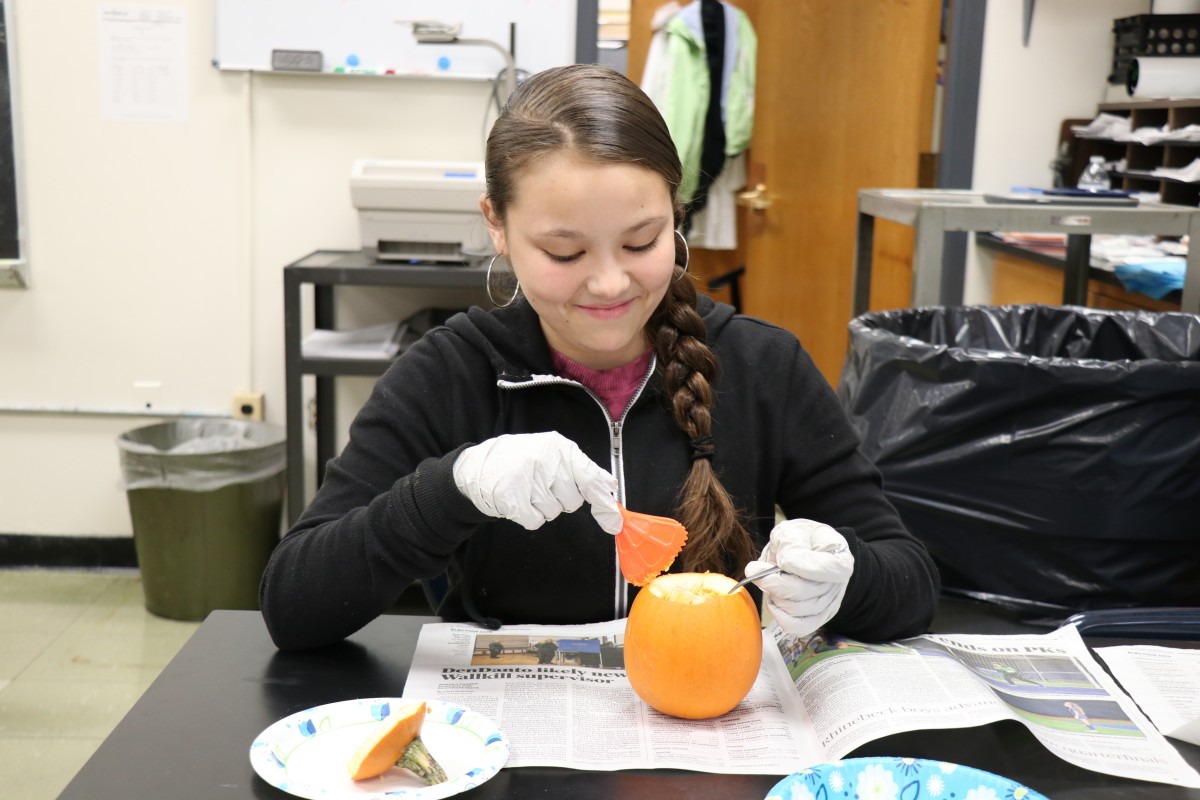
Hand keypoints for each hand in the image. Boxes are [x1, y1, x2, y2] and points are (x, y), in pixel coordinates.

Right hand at [453, 432, 621, 533]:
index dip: (605, 503)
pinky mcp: (510, 496)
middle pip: (572, 501)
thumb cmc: (522, 460)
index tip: (614, 522)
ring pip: (554, 512)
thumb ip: (583, 470)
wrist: (478, 465)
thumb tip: (610, 487)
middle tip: (542, 485)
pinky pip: (535, 521)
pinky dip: (529, 516)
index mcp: (560, 448)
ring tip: (527, 489)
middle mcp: (545, 460)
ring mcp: (526, 477)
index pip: (591, 478)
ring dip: (543, 507)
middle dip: (560, 498)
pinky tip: (518, 500)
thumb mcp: (554, 454)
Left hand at [746, 518, 853, 636]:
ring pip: (796, 610)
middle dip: (774, 581)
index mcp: (840, 558)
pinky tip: (773, 599)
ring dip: (774, 595)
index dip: (801, 565)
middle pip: (804, 592)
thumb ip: (790, 543)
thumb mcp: (795, 529)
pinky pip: (797, 627)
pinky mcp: (816, 619)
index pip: (827, 568)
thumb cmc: (801, 540)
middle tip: (756, 569)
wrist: (807, 552)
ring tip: (767, 581)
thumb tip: (782, 564)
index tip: (783, 559)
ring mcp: (829, 604)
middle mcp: (839, 585)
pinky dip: (778, 615)